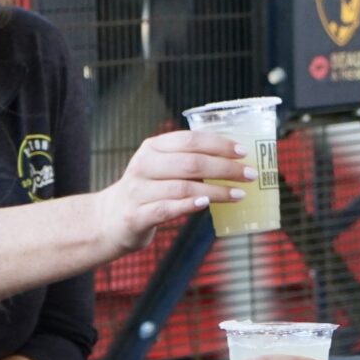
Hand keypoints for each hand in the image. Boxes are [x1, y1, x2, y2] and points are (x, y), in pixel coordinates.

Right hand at [89, 131, 261, 255]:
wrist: (110, 219)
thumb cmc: (149, 191)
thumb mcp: (163, 167)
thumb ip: (189, 161)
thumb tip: (235, 160)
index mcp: (152, 147)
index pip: (190, 140)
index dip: (219, 144)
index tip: (243, 151)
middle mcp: (143, 165)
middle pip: (191, 163)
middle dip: (225, 168)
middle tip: (249, 175)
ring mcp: (138, 190)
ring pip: (182, 186)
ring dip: (216, 190)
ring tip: (239, 194)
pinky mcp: (136, 215)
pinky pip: (166, 209)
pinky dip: (188, 205)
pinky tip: (206, 203)